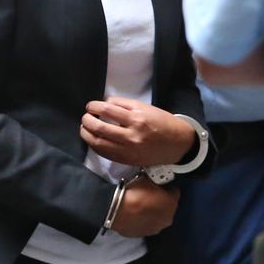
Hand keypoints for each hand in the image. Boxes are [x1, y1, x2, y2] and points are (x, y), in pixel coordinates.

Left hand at [80, 96, 194, 166]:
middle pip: (100, 127)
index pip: (108, 109)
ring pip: (99, 143)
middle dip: (87, 120)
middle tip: (86, 116)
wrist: (178, 144)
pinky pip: (105, 153)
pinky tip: (93, 140)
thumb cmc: (162, 122)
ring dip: (87, 134)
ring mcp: (128, 150)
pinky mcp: (127, 160)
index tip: (91, 106)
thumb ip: (124, 105)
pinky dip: (95, 146)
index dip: (94, 106)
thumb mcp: (146, 108)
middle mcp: (131, 135)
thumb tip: (104, 104)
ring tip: (84, 128)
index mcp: (137, 118)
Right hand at [111, 176, 179, 237]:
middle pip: (168, 207)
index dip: (167, 188)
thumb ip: (155, 180)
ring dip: (154, 212)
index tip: (160, 185)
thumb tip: (154, 179)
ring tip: (142, 205)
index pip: (175, 192)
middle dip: (162, 201)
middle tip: (151, 195)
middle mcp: (168, 218)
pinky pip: (147, 224)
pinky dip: (144, 219)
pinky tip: (136, 214)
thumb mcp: (147, 178)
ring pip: (158, 217)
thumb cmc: (135, 192)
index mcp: (172, 203)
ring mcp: (156, 228)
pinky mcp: (144, 234)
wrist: (117, 209)